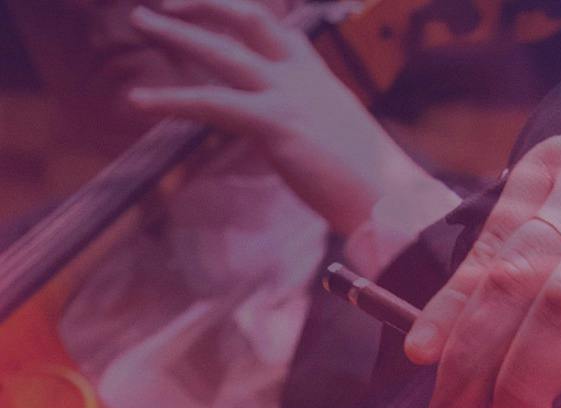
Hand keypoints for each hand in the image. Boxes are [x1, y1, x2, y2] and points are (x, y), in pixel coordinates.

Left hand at [123, 0, 443, 239]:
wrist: (394, 206)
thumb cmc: (376, 188)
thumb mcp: (343, 142)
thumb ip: (315, 127)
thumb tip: (301, 140)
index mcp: (323, 82)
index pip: (280, 31)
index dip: (244, 15)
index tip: (215, 9)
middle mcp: (304, 79)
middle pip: (248, 21)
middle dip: (204, 5)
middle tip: (165, 3)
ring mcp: (290, 97)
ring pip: (222, 52)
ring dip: (177, 33)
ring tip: (139, 21)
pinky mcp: (276, 123)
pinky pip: (211, 103)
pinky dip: (171, 99)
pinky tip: (138, 100)